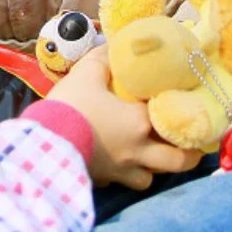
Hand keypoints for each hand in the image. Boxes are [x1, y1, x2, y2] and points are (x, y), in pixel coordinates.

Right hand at [46, 45, 201, 189]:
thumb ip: (103, 60)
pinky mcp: (103, 181)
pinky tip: (118, 165)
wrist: (40, 143)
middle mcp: (138, 150)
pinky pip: (123, 183)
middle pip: (178, 161)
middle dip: (190, 155)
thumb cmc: (69, 106)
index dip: (182, 112)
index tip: (190, 110)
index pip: (171, 117)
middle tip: (191, 146)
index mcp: (139, 122)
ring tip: (151, 158)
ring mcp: (121, 170)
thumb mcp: (85, 75)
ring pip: (151, 179)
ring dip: (155, 170)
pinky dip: (125, 176)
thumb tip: (113, 47)